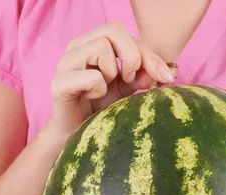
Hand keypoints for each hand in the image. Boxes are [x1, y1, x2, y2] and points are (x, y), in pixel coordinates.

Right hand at [50, 21, 174, 135]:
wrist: (76, 133)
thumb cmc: (99, 107)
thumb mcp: (126, 89)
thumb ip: (142, 76)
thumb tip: (166, 71)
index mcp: (92, 43)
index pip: (125, 34)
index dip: (148, 54)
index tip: (166, 76)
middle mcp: (77, 46)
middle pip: (112, 30)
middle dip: (131, 57)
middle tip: (128, 80)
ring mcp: (65, 62)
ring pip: (100, 47)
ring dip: (111, 73)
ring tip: (103, 88)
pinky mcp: (59, 82)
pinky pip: (92, 76)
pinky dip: (99, 90)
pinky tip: (90, 97)